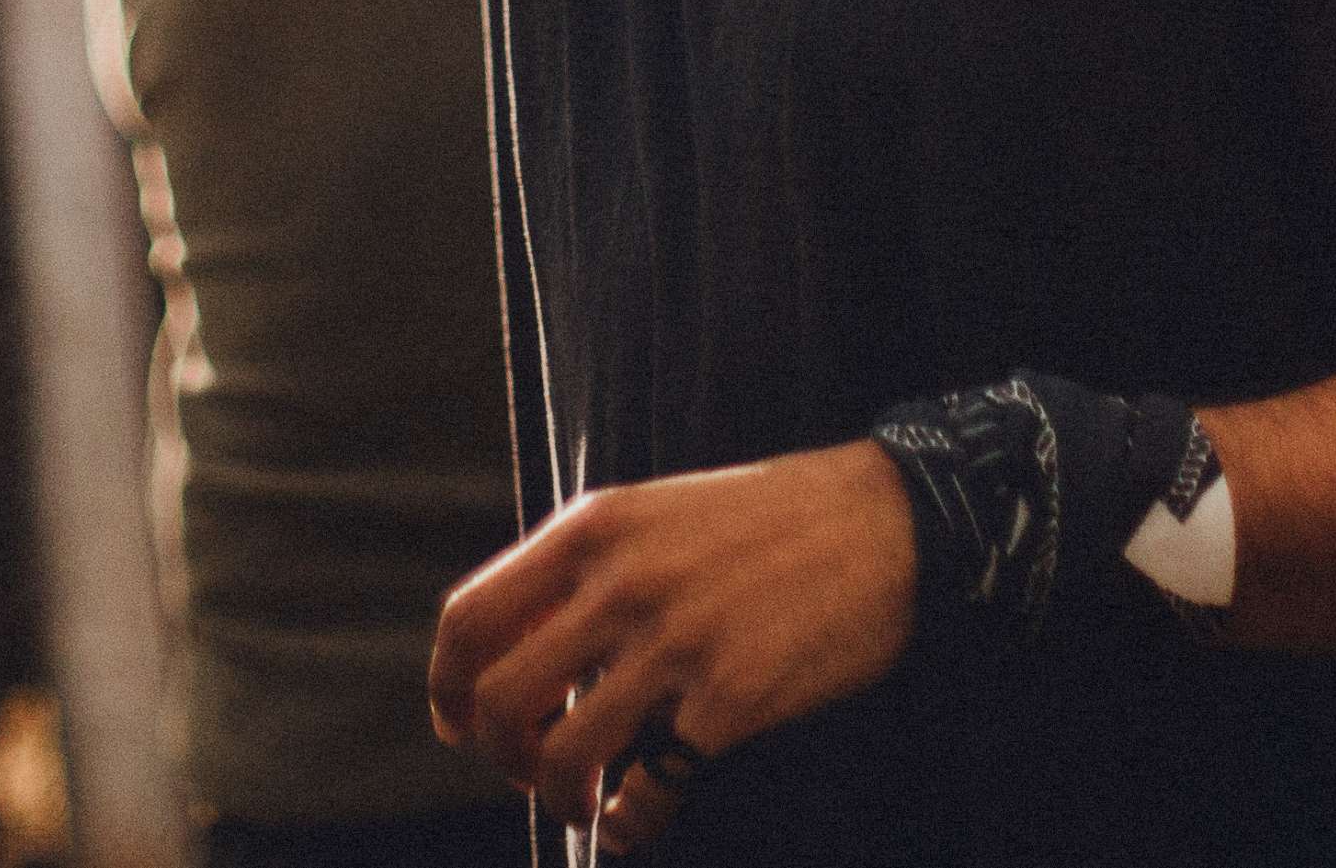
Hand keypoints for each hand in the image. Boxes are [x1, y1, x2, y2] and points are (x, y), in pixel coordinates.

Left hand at [428, 443, 916, 853]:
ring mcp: (674, 642)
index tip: (459, 726)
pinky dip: (628, 824)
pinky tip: (635, 820)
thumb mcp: (661, 511)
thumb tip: (525, 653)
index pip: (470, 618)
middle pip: (496, 701)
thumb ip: (590, 569)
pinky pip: (646, 792)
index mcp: (595, 527)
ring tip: (586, 800)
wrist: (889, 520)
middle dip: (500, 757)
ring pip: (561, 758)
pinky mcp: (729, 700)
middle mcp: (621, 581)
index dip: (447, 687)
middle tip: (531, 769)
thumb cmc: (771, 520)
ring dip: (560, 799)